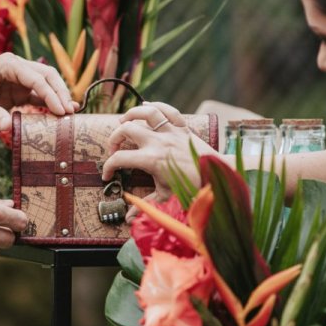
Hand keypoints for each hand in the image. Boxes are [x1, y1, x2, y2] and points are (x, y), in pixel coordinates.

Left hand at [0, 52, 76, 130]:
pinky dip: (50, 104)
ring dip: (58, 98)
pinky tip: (62, 113)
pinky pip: (39, 97)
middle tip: (70, 112)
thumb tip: (9, 127)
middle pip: (47, 77)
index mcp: (8, 64)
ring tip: (71, 114)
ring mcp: (19, 80)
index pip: (36, 78)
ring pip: (47, 85)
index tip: (61, 110)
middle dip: (60, 93)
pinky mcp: (18, 92)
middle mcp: (17, 68)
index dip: (51, 94)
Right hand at [101, 102, 215, 198]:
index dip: (108, 167)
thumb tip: (128, 220)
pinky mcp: (183, 127)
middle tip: (114, 149)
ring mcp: (171, 132)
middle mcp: (159, 141)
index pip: (119, 159)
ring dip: (131, 114)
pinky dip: (157, 105)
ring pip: (146, 112)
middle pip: (127, 129)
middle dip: (114, 138)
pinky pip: (168, 110)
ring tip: (124, 121)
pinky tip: (147, 106)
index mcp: (151, 159)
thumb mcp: (165, 196)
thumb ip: (144, 205)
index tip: (107, 175)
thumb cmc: (191, 187)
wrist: (217, 177)